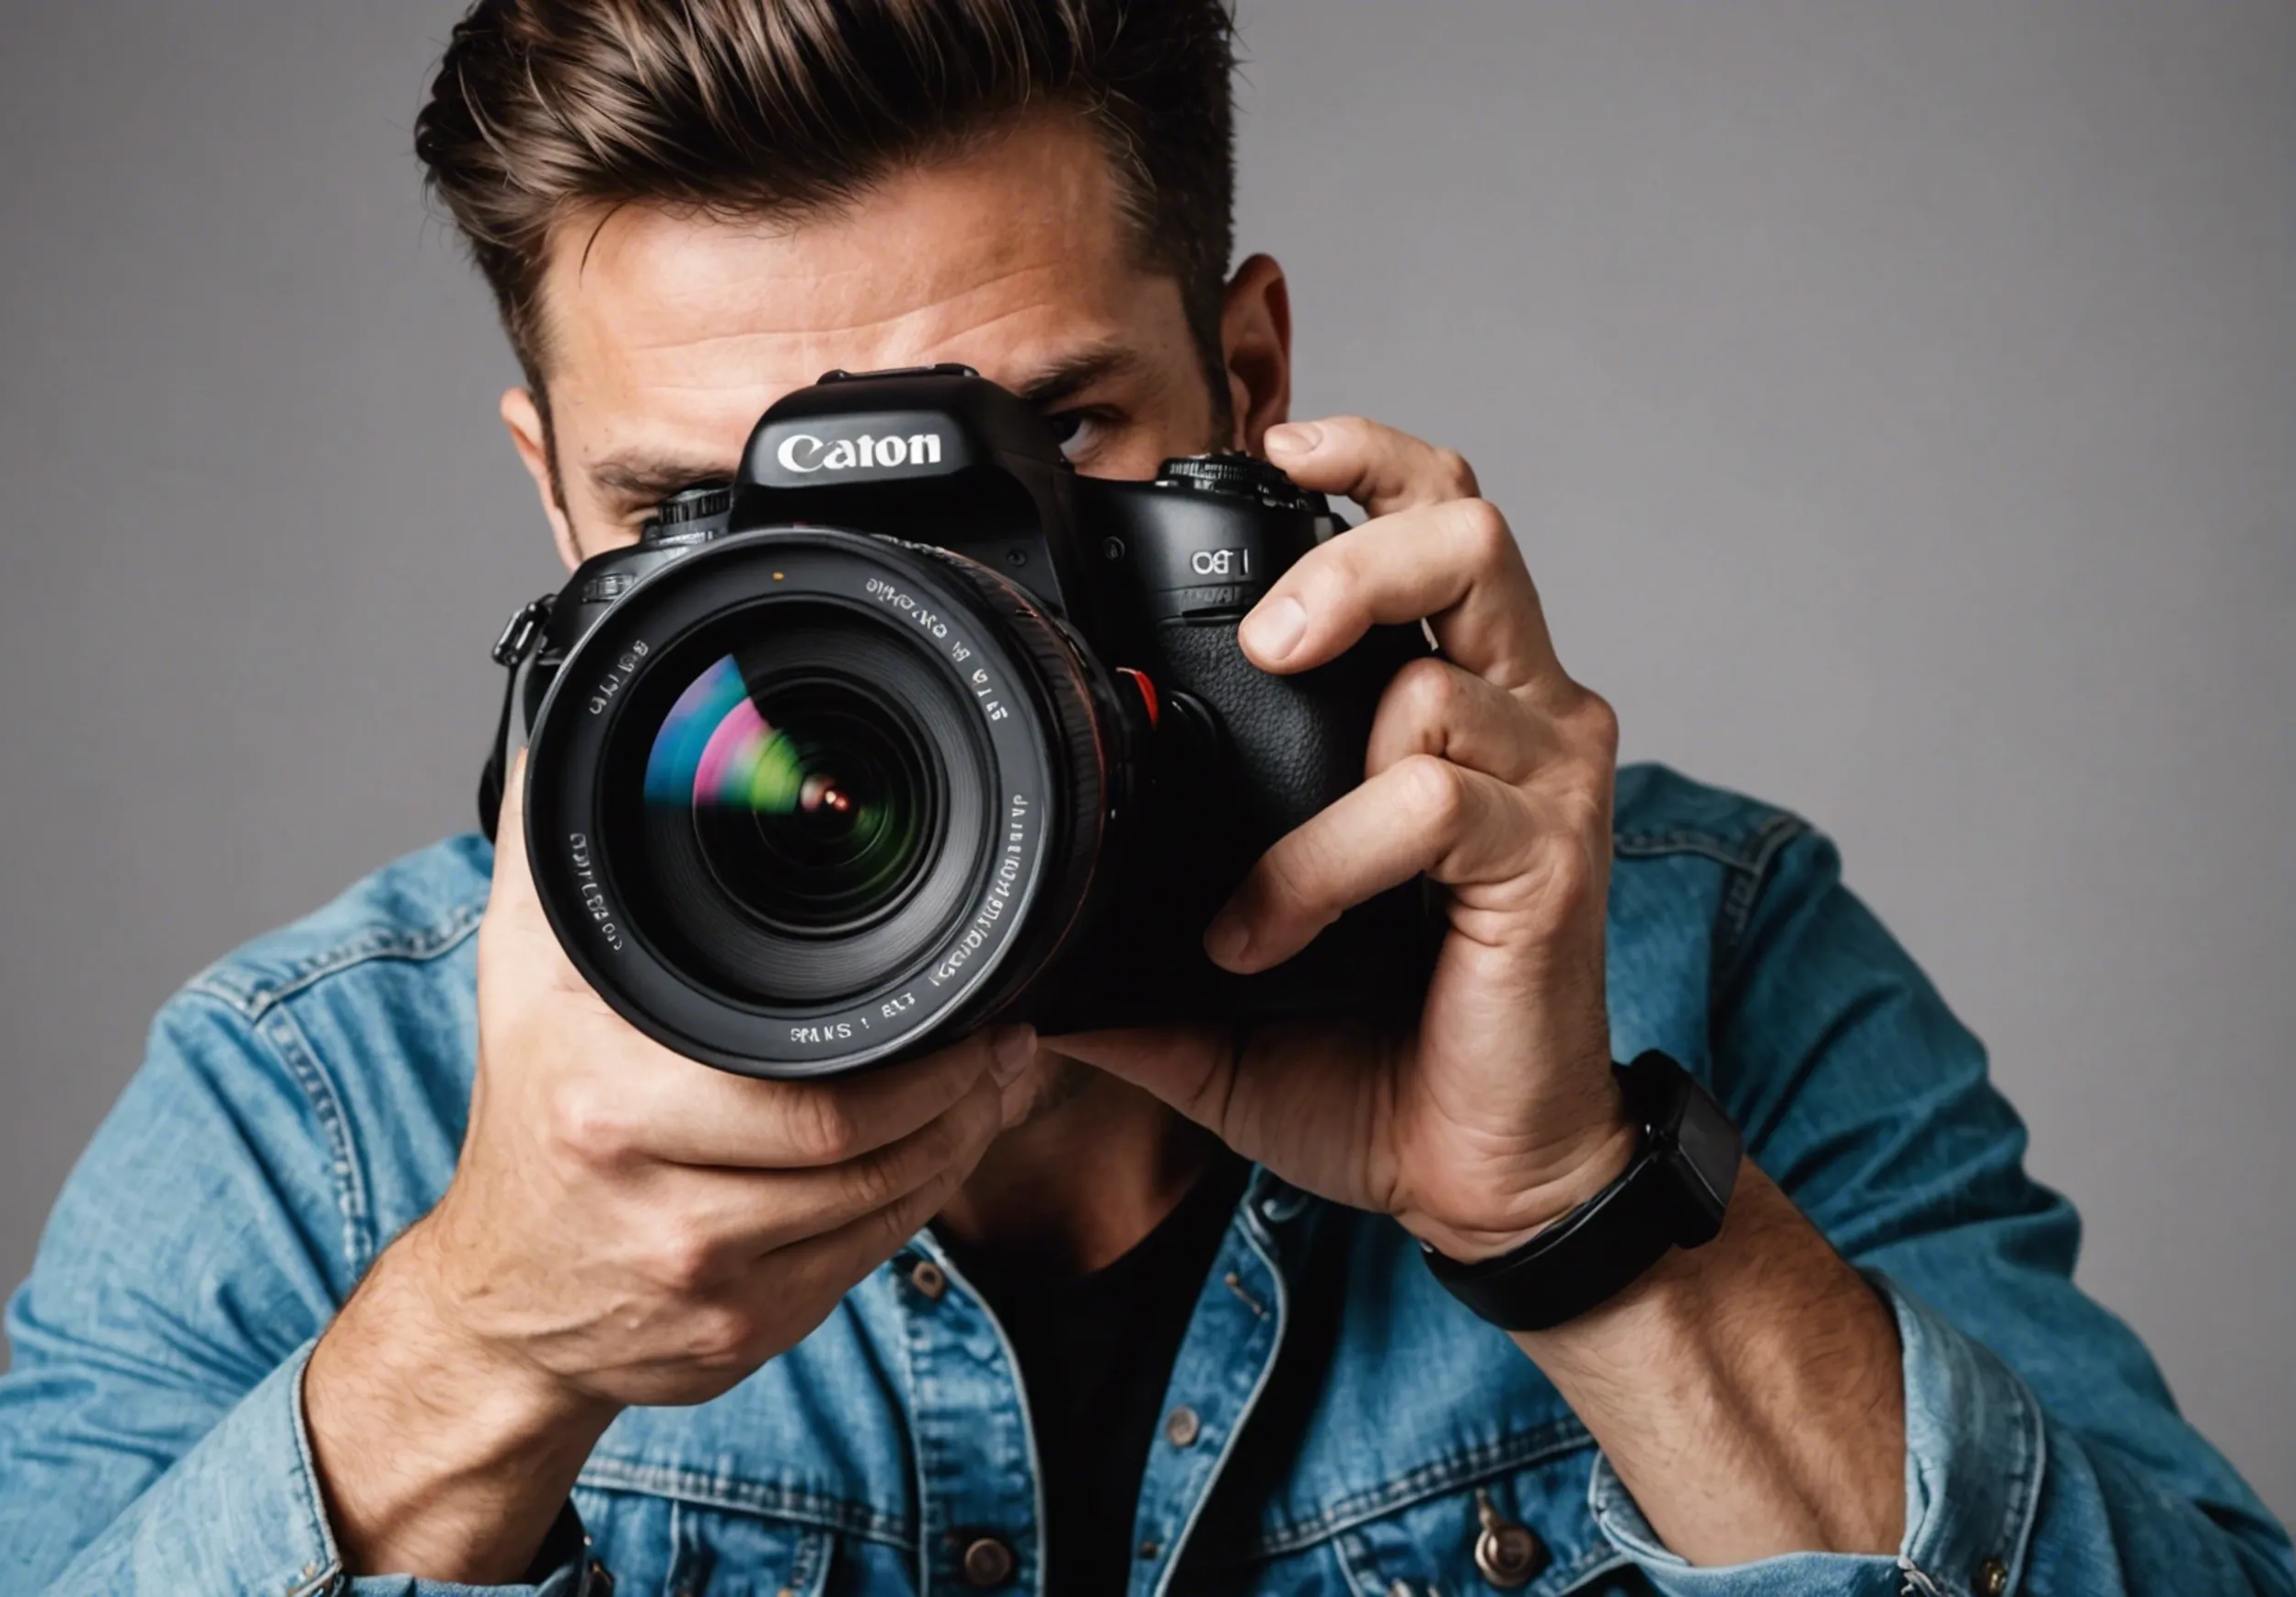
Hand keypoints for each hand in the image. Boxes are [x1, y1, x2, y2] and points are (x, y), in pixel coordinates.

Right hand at [304, 758, 1039, 1575]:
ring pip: (883, 1212)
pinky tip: (941, 1153)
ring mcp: (708, 1280)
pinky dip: (920, 1203)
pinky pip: (866, 1262)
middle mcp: (661, 1201)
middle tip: (1010, 1043)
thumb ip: (560, 836)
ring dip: (961, 1147)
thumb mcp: (528, 967)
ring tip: (996, 1087)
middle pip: (863, 1152)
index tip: (976, 1005)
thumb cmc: (532, 1111)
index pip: (812, 1090)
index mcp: (613, 1102)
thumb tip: (583, 698)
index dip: (920, 1058)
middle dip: (964, 1097)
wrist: (504, 1299)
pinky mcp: (747, 1338)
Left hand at [1051, 417, 1628, 1261]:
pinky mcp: (1551, 859)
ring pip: (1447, 667)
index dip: (1363, 457)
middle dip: (1353, 537)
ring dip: (1317, 745)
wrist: (1478, 1176)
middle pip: (1468, 528)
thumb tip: (1005, 924)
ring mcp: (1543, 781)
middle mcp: (1517, 713)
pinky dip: (1324, 863)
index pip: (1432, 516)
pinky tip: (1268, 936)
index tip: (1269, 447)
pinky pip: (1431, 803)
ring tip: (1246, 871)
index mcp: (1452, 700)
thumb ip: (1132, 931)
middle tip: (1264, 630)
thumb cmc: (1376, 1055)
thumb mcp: (1223, 977)